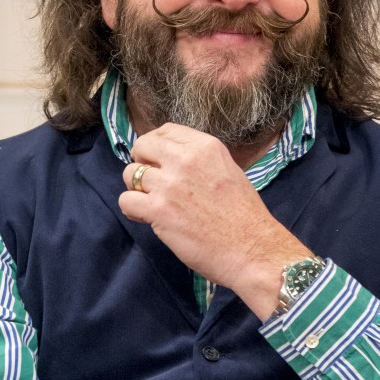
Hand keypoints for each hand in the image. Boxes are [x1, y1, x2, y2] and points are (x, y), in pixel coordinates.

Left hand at [119, 124, 310, 318]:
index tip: (158, 160)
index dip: (156, 145)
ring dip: (136, 189)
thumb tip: (172, 159)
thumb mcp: (228, 171)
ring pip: (130, 174)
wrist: (253, 249)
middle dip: (141, 161)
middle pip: (142, 146)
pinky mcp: (159, 210)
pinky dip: (132, 210)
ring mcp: (170, 185)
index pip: (166, 130)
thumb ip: (200, 161)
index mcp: (206, 147)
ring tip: (151, 203)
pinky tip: (146, 218)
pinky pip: (126, 200)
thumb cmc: (244, 217)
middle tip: (150, 181)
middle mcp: (186, 160)